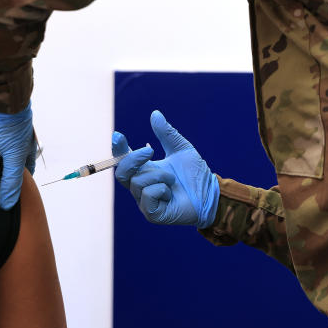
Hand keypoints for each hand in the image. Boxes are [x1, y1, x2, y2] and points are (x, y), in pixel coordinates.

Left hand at [0, 94, 37, 209]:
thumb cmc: (11, 126)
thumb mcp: (13, 156)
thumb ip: (10, 181)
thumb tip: (6, 205)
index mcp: (24, 148)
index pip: (25, 170)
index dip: (21, 184)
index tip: (14, 198)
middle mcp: (11, 143)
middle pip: (7, 164)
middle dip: (1, 177)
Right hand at [112, 110, 219, 227]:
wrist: (210, 194)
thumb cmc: (195, 174)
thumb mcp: (181, 149)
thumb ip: (167, 134)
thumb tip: (155, 114)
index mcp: (145, 170)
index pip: (124, 160)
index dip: (118, 149)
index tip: (118, 135)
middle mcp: (141, 186)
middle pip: (121, 172)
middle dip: (133, 159)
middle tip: (151, 150)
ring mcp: (144, 201)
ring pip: (138, 182)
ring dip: (159, 176)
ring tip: (173, 180)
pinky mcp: (152, 213)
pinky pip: (147, 196)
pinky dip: (161, 189)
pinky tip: (171, 193)